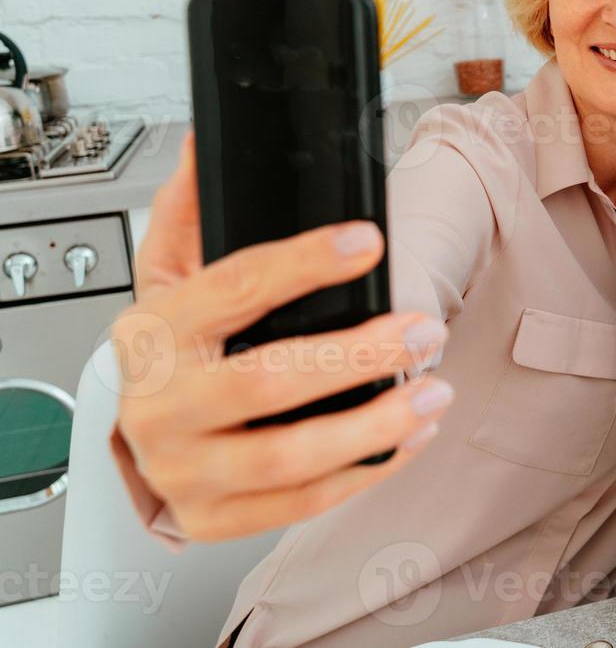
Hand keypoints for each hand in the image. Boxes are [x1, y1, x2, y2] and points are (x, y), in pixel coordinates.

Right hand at [112, 131, 453, 541]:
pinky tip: (412, 437)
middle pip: (265, 382)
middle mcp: (162, 406)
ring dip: (374, 426)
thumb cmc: (172, 349)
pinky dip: (367, 471)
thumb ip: (193, 210)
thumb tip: (204, 140)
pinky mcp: (216, 518)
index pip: (232, 288)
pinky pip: (301, 503)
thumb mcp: (168, 273)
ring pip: (287, 458)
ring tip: (433, 392)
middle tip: (421, 329)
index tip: (368, 241)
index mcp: (154, 333)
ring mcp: (185, 469)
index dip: (305, 263)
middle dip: (356, 355)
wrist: (139, 437)